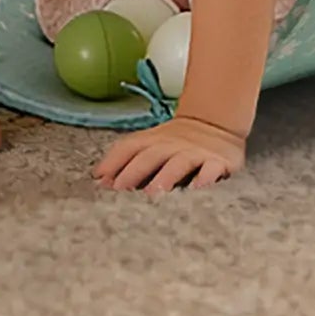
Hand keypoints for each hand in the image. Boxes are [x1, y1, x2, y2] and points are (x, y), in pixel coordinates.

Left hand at [94, 115, 246, 193]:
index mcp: (153, 140)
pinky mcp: (217, 161)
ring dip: (166, 176)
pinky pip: (211, 169)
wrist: (217, 123)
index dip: (114, 162)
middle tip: (120, 190)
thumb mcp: (151, 144)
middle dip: (134, 171)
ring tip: (154, 192)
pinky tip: (198, 188)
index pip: (130, 147)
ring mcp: (195, 152)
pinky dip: (205, 177)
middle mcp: (172, 145)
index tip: (99, 182)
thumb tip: (98, 179)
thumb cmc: (176, 143)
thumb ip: (125, 159)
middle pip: (151, 155)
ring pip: (179, 162)